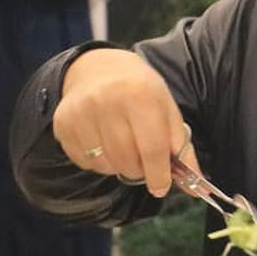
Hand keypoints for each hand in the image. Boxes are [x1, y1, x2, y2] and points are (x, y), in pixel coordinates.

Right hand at [51, 48, 192, 197]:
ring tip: (123, 145)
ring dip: (119, 165)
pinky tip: (103, 142)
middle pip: (128, 161)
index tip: (161, 186)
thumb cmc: (138, 90)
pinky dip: (99, 161)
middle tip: (143, 159)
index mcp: (139, 94)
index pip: (152, 148)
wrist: (97, 69)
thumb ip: (181, 147)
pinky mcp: (63, 124)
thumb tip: (194, 185)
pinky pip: (85, 162)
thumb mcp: (166, 108)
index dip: (159, 175)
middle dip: (140, 170)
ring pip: (106, 165)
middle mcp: (106, 100)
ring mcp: (81, 113)